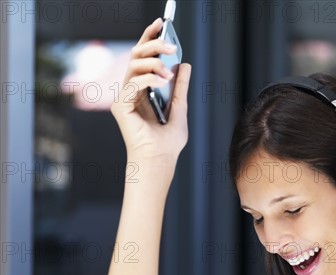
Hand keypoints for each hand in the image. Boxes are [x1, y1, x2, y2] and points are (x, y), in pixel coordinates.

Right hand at [111, 18, 191, 173]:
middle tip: (170, 44)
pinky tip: (162, 80)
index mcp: (144, 89)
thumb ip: (180, 87)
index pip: (144, 57)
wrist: (160, 161)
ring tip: (168, 68)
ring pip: (133, 66)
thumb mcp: (180, 108)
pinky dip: (148, 78)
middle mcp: (131, 90)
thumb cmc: (168, 142)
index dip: (150, 38)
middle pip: (136, 56)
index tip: (161, 23)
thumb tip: (184, 64)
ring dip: (152, 62)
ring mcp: (124, 97)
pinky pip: (132, 83)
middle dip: (152, 44)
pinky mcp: (121, 106)